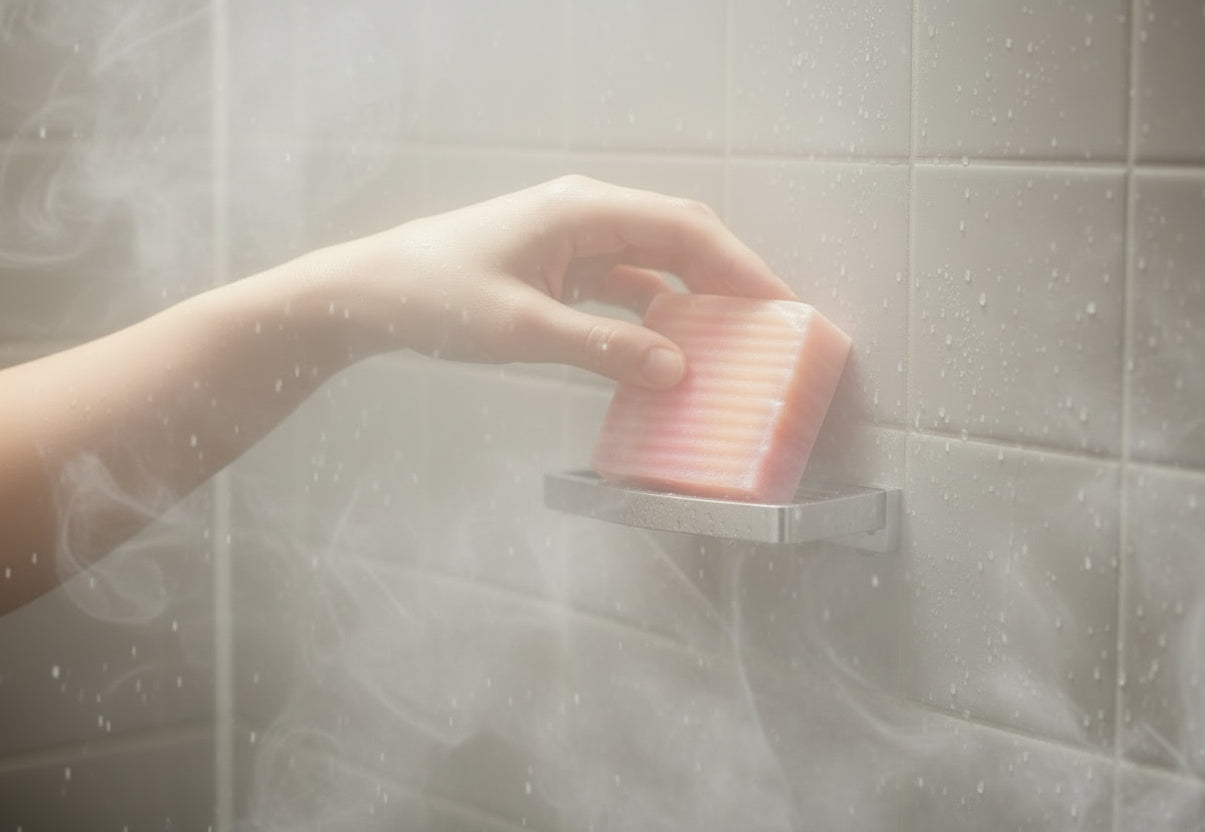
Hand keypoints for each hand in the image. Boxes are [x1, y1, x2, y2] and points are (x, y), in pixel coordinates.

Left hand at [344, 175, 795, 387]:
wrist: (366, 294)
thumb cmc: (435, 297)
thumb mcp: (524, 330)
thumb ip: (605, 349)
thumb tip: (678, 369)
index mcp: (583, 210)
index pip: (684, 227)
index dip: (738, 265)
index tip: (779, 305)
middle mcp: (585, 215)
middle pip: (677, 238)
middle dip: (725, 279)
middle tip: (769, 328)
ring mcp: (571, 241)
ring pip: (652, 263)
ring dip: (690, 298)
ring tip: (732, 341)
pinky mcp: (557, 268)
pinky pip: (622, 286)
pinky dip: (650, 314)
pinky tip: (669, 348)